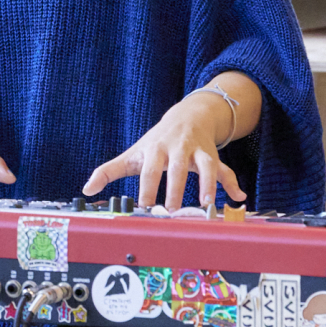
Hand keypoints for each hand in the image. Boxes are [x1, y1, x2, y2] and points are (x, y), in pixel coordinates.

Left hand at [82, 93, 246, 208]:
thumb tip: (87, 189)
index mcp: (154, 150)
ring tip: (208, 205)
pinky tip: (238, 197)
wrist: (186, 116)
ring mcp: (196, 151)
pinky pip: (224, 169)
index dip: (147, 187)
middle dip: (175, 188)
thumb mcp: (132, 154)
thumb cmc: (155, 142)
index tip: (144, 205)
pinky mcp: (212, 156)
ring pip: (205, 166)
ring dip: (208, 184)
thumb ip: (108, 171)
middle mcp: (176, 149)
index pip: (149, 169)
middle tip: (172, 210)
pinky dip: (231, 183)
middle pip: (177, 168)